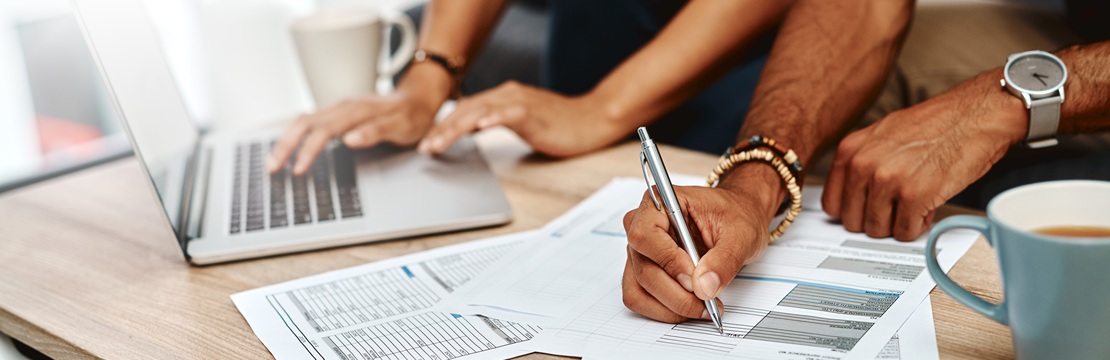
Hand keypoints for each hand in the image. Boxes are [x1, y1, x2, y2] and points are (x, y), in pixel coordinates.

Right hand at [268, 91, 439, 174]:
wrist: (418, 99)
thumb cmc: (412, 115)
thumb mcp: (402, 127)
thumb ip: (376, 132)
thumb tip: (349, 140)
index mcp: (356, 110)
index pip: (323, 131)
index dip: (308, 151)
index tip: (298, 169)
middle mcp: (343, 107)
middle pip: (304, 123)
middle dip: (285, 145)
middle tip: (272, 168)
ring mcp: (339, 109)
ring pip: (303, 121)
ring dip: (286, 141)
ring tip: (274, 162)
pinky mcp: (337, 114)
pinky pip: (310, 122)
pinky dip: (295, 135)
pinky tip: (289, 148)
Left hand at [417, 81, 624, 157]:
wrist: (591, 120)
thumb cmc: (559, 125)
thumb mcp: (521, 122)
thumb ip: (497, 121)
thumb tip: (473, 130)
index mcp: (502, 98)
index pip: (465, 110)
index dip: (443, 126)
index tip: (428, 143)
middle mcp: (507, 95)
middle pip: (465, 110)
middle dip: (442, 129)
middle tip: (425, 147)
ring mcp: (519, 102)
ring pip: (479, 112)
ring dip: (456, 128)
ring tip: (439, 143)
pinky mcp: (532, 112)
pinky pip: (508, 113)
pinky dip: (492, 118)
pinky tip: (480, 127)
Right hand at [621, 185, 770, 322]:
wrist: (738, 220)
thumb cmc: (735, 216)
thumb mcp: (741, 233)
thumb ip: (724, 259)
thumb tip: (704, 287)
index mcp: (660, 203)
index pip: (645, 235)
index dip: (668, 261)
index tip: (695, 278)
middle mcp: (641, 226)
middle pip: (643, 269)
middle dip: (676, 294)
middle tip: (707, 301)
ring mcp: (640, 251)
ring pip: (638, 289)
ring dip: (670, 307)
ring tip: (702, 307)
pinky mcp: (643, 271)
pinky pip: (640, 299)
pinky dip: (664, 311)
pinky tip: (690, 307)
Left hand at [822, 72, 1026, 239]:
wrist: (977, 115)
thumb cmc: (937, 124)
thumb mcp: (884, 134)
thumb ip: (862, 161)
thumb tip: (851, 193)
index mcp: (851, 150)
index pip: (832, 203)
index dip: (852, 212)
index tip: (865, 211)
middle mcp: (864, 165)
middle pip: (853, 221)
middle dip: (876, 219)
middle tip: (897, 207)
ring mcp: (888, 181)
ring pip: (878, 230)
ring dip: (898, 224)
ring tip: (915, 202)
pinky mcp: (915, 196)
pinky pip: (905, 232)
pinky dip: (918, 225)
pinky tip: (928, 206)